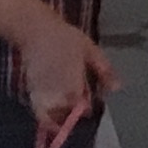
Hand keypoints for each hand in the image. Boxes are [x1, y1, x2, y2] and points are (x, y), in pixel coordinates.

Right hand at [15, 15, 113, 129]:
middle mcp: (56, 90)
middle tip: (77, 110)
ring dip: (57, 117)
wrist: (36, 30)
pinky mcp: (31, 90)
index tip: (88, 108)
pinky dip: (45, 114)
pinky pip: (38, 109)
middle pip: (63, 113)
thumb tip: (116, 88)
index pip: (79, 105)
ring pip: (49, 115)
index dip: (83, 110)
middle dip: (70, 116)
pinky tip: (52, 108)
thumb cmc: (65, 38)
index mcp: (73, 81)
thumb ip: (104, 70)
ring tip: (65, 112)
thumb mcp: (90, 50)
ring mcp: (41, 91)